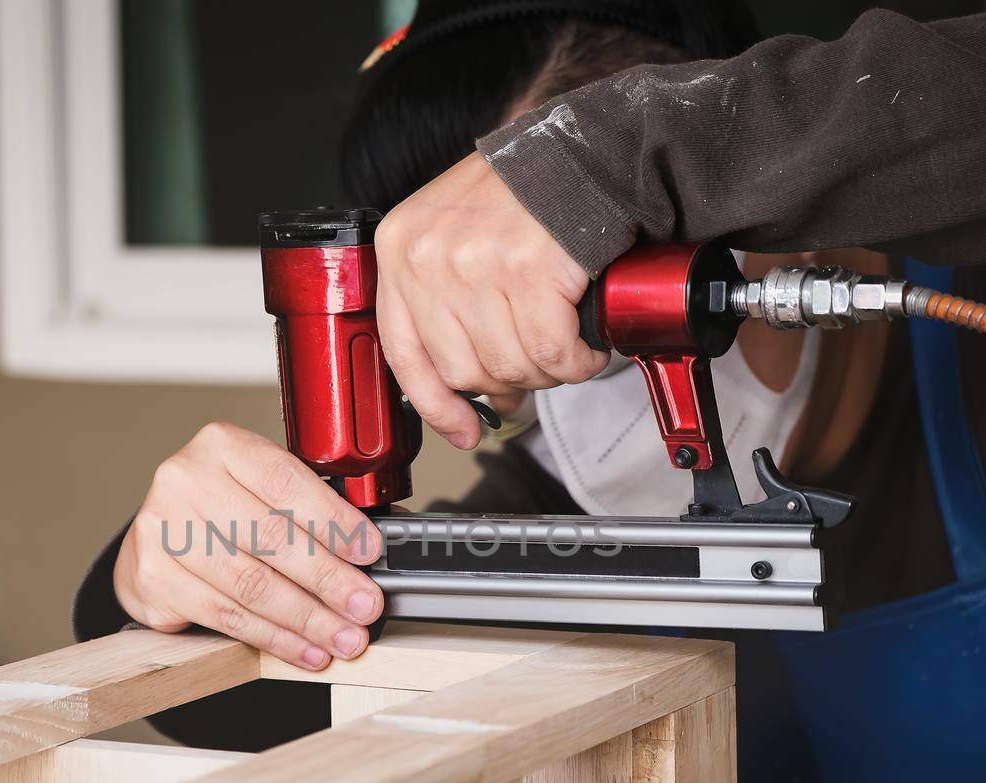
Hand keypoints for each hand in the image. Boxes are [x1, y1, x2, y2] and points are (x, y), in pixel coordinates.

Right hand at [115, 423, 382, 669]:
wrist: (155, 536)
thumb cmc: (222, 508)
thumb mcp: (263, 486)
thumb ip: (315, 504)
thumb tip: (383, 537)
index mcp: (222, 446)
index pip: (286, 482)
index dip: (333, 521)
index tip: (370, 552)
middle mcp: (184, 481)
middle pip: (271, 538)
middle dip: (329, 580)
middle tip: (366, 607)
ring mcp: (161, 530)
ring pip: (250, 585)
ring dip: (306, 620)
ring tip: (343, 637)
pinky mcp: (153, 580)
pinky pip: (227, 617)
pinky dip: (274, 639)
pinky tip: (304, 648)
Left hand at [375, 152, 601, 449]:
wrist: (579, 149)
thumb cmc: (521, 193)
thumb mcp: (453, 234)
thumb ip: (446, 305)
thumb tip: (473, 390)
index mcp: (400, 248)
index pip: (403, 352)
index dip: (435, 405)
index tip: (461, 430)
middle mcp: (428, 256)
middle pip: (462, 370)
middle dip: (506, 382)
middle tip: (536, 365)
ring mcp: (475, 264)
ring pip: (509, 367)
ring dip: (547, 372)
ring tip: (564, 348)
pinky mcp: (528, 272)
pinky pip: (551, 352)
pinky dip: (576, 362)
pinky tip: (585, 347)